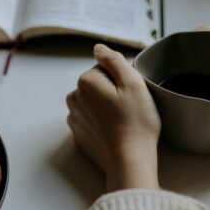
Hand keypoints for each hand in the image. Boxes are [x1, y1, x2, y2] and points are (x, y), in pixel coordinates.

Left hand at [66, 44, 160, 191]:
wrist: (129, 161)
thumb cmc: (136, 123)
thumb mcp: (133, 83)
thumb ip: (113, 60)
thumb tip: (98, 48)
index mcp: (85, 82)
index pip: (106, 68)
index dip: (123, 79)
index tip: (131, 94)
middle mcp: (74, 98)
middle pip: (98, 85)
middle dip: (113, 92)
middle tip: (130, 109)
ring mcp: (74, 118)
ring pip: (94, 103)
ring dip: (106, 108)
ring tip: (123, 122)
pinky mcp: (79, 135)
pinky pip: (92, 121)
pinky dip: (102, 124)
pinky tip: (115, 132)